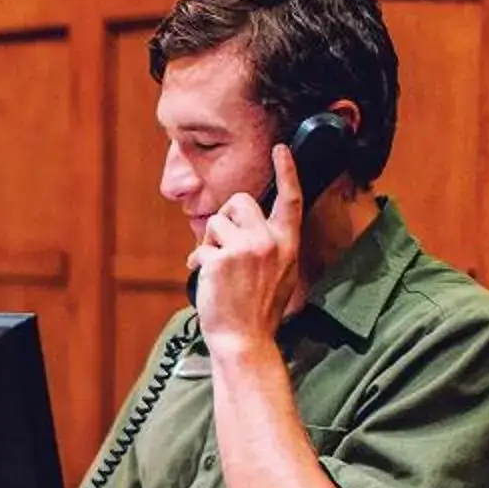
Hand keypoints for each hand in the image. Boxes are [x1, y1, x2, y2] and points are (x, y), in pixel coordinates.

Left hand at [190, 143, 305, 347]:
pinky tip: (207, 280)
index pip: (291, 200)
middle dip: (226, 218)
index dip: (287, 172)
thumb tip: (248, 229)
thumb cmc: (259, 312)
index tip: (281, 148)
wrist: (245, 340)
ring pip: (216, 221)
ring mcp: (246, 249)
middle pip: (240, 201)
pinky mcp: (221, 258)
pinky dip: (197, 263)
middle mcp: (270, 242)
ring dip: (210, 242)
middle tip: (223, 245)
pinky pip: (200, 248)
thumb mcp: (281, 275)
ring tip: (218, 268)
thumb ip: (270, 247)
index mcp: (287, 244)